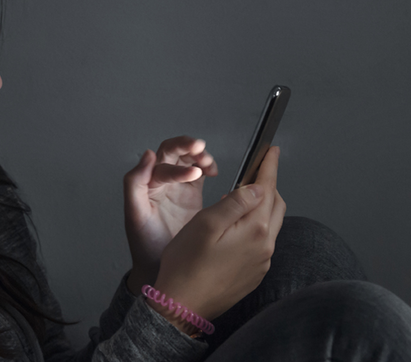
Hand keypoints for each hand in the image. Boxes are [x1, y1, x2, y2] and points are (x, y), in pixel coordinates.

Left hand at [123, 136, 217, 294]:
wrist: (161, 268)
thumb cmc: (145, 244)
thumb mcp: (135, 214)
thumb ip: (135, 183)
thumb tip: (147, 153)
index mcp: (147, 183)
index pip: (161, 163)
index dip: (178, 166)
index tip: (194, 175)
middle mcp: (160, 181)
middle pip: (172, 151)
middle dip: (186, 146)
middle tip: (200, 148)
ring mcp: (176, 186)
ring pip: (187, 158)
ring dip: (198, 155)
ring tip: (208, 164)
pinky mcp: (191, 194)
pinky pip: (199, 171)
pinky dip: (207, 166)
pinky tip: (213, 172)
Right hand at [147, 146, 285, 330]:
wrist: (181, 306)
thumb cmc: (186, 265)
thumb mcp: (205, 224)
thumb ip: (235, 202)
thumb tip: (257, 187)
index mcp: (255, 230)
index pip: (268, 189)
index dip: (269, 166)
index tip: (272, 151)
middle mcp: (265, 247)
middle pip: (275, 206)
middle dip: (267, 185)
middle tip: (254, 172)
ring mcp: (261, 263)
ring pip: (269, 225)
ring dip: (259, 207)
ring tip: (237, 199)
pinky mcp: (253, 274)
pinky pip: (261, 243)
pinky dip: (253, 228)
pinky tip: (233, 229)